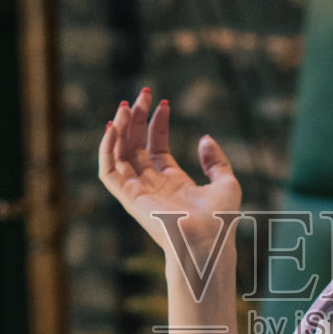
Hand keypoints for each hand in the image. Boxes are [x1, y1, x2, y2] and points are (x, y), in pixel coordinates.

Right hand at [97, 87, 241, 267]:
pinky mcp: (128, 197)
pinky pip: (108, 172)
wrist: (207, 240)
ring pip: (120, 154)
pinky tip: (112, 128)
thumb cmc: (220, 219)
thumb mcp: (226, 182)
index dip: (157, 124)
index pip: (156, 147)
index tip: (164, 103)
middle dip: (138, 119)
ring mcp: (138, 191)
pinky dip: (106, 150)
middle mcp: (152, 185)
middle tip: (143, 94)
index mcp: (172, 182)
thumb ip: (216, 161)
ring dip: (120, 129)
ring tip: (127, 105)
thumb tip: (205, 138)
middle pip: (136, 146)